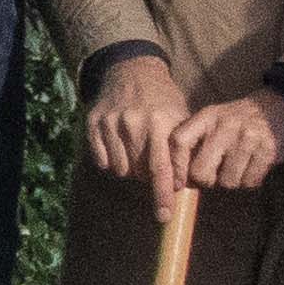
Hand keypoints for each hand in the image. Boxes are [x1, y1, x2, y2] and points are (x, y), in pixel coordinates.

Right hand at [82, 51, 189, 181]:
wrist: (132, 71)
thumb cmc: (162, 99)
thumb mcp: (180, 116)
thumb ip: (185, 149)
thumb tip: (190, 185)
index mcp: (160, 122)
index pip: (161, 169)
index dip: (164, 194)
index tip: (165, 213)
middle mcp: (134, 122)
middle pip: (139, 173)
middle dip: (149, 180)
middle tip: (153, 171)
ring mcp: (111, 123)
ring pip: (120, 170)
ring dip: (130, 171)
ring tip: (137, 155)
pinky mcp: (93, 124)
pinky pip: (102, 161)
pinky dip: (112, 162)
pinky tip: (120, 148)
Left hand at [171, 90, 283, 192]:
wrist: (281, 107)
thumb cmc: (239, 121)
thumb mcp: (214, 121)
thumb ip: (196, 142)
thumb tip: (178, 180)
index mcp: (207, 116)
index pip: (179, 141)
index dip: (175, 166)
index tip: (177, 183)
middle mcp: (226, 125)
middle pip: (201, 171)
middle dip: (206, 181)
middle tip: (215, 174)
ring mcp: (248, 137)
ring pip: (227, 182)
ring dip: (231, 181)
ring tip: (237, 166)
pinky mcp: (268, 150)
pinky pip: (249, 182)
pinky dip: (249, 181)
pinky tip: (252, 167)